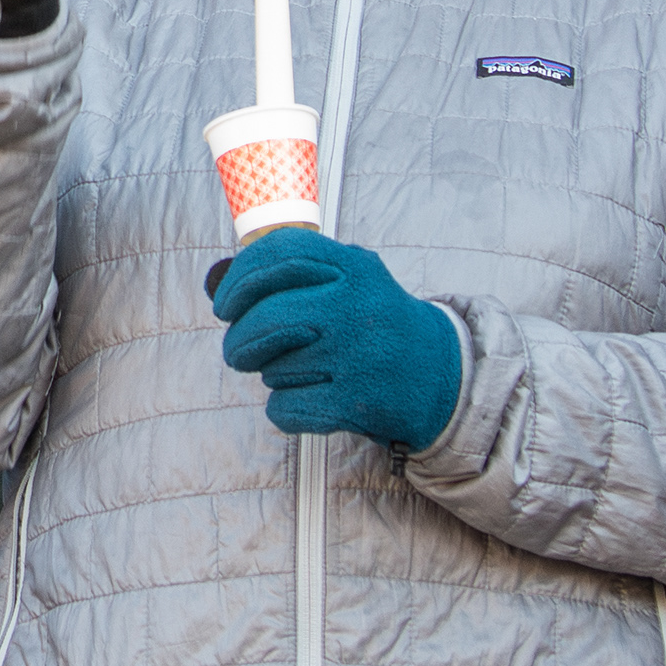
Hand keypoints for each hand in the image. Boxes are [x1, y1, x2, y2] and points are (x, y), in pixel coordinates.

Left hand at [210, 227, 460, 451]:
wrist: (444, 376)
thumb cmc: (379, 324)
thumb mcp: (353, 279)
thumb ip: (300, 272)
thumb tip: (222, 283)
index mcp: (354, 268)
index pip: (278, 255)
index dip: (239, 279)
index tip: (223, 304)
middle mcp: (356, 306)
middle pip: (265, 317)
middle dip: (238, 339)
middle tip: (236, 352)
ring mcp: (357, 355)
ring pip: (273, 367)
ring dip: (272, 375)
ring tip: (301, 372)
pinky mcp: (356, 402)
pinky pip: (285, 408)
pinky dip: (283, 410)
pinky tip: (306, 401)